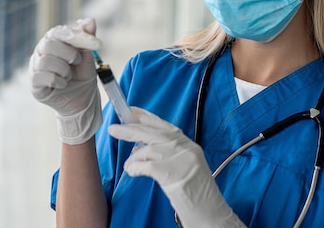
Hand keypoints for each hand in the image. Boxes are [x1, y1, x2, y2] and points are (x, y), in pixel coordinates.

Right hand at [28, 18, 103, 144]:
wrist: (82, 99)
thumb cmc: (82, 74)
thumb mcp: (88, 55)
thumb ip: (87, 38)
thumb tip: (90, 20)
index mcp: (54, 40)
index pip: (59, 32)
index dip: (77, 36)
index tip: (96, 43)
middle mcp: (41, 51)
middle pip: (48, 44)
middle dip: (68, 54)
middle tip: (76, 62)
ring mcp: (35, 66)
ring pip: (45, 61)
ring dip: (64, 70)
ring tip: (69, 75)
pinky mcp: (34, 82)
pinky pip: (41, 77)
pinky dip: (58, 81)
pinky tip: (63, 84)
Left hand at [108, 108, 245, 227]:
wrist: (209, 210)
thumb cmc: (195, 192)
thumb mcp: (184, 166)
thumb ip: (167, 153)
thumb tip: (141, 148)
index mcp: (188, 145)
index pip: (164, 125)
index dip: (146, 117)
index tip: (132, 112)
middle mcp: (185, 148)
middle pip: (153, 132)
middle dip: (130, 130)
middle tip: (114, 129)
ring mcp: (179, 159)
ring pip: (147, 149)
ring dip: (133, 159)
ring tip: (129, 166)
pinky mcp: (171, 172)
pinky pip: (145, 165)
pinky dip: (135, 168)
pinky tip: (132, 171)